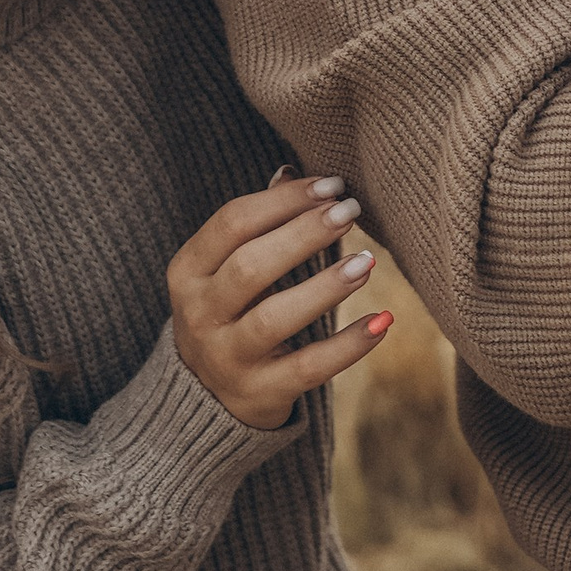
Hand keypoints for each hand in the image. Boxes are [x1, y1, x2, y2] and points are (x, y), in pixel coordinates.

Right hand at [168, 173, 391, 430]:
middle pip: (250, 266)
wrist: (204, 400)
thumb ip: (258, 223)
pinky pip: (308, 368)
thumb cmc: (229, 311)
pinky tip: (382, 320)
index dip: (284, 200)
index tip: (332, 185)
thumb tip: (291, 171)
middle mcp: (199, 316)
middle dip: (304, 234)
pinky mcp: (259, 394)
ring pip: (273, 319)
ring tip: (368, 261)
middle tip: (350, 212)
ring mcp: (226, 359)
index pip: (232, 223)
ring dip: (324, 286)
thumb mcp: (226, 268)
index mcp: (188, 272)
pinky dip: (347, 345)